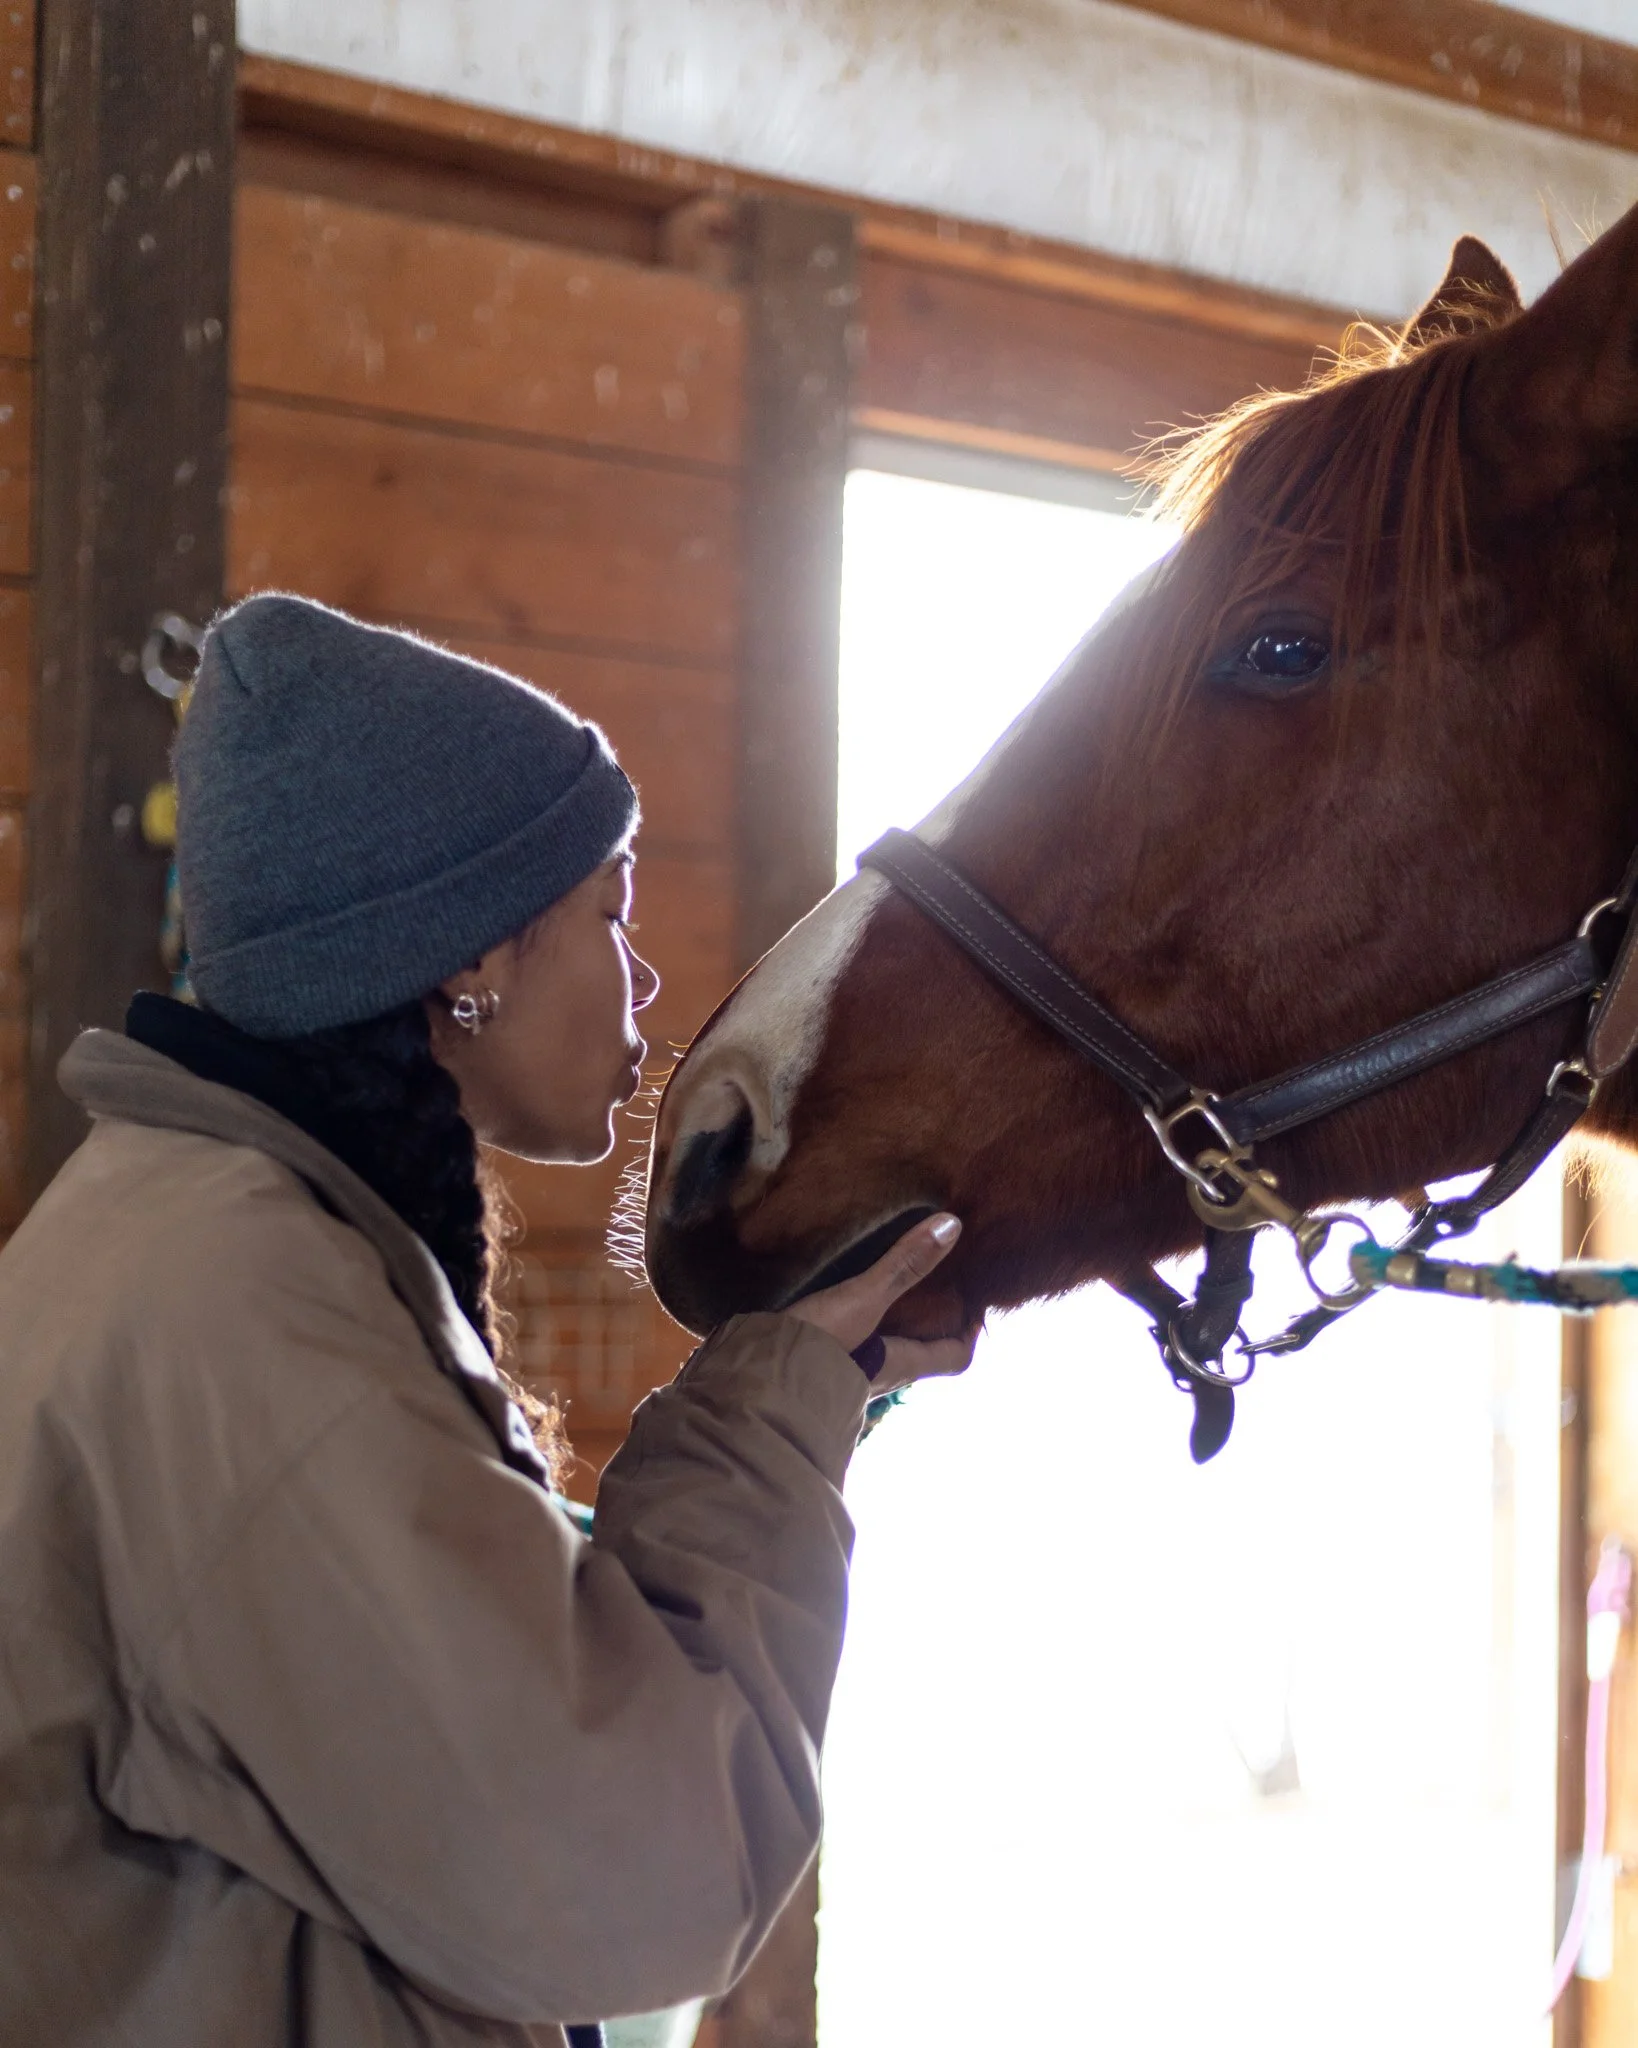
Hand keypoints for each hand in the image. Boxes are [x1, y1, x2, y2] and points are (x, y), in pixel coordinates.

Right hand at [787, 1213, 979, 1394]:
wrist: (753, 1383)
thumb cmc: (820, 1347)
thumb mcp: (864, 1299)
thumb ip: (904, 1265)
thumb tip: (953, 1226)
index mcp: (903, 1364)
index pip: (955, 1357)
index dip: (970, 1332)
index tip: (974, 1299)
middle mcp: (882, 1375)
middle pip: (920, 1348)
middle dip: (929, 1317)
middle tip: (931, 1272)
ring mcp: (847, 1373)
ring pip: (884, 1343)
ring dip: (890, 1316)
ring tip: (888, 1274)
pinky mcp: (815, 1362)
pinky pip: (850, 1339)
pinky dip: (856, 1317)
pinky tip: (841, 1290)